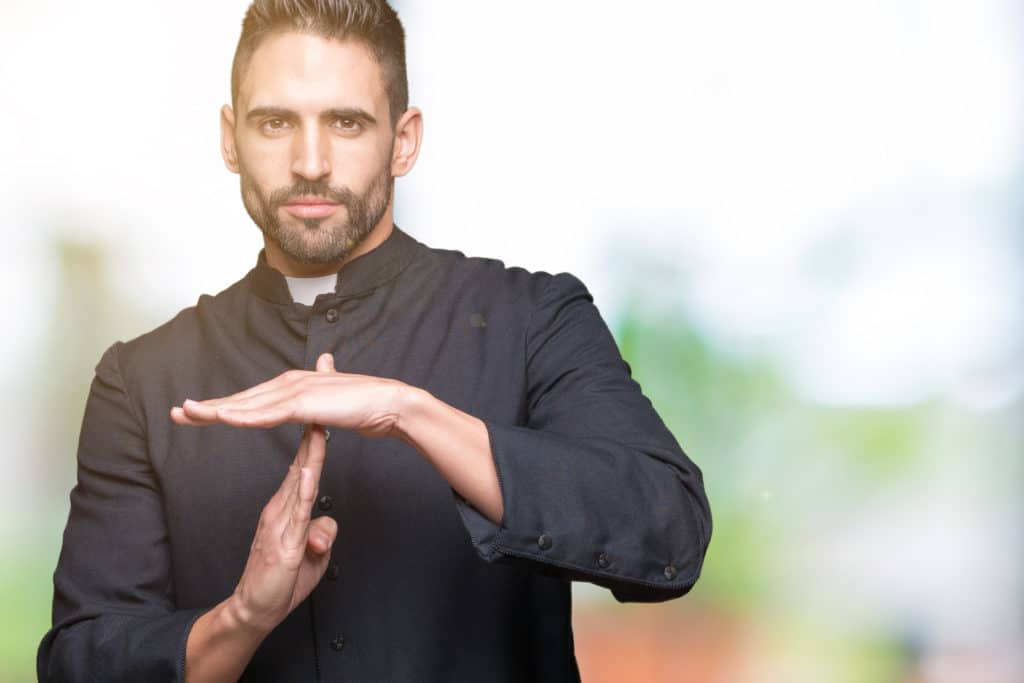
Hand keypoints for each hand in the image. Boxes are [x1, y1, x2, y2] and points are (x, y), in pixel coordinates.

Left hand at [170, 353, 407, 437]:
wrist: (389, 403)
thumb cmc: (364, 405)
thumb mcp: (334, 398)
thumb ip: (322, 386)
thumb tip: (324, 362)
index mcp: (293, 386)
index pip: (250, 399)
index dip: (222, 406)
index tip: (197, 414)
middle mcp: (289, 384)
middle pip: (241, 399)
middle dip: (207, 407)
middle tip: (177, 413)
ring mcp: (296, 392)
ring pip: (248, 405)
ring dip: (216, 410)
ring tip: (188, 413)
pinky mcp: (305, 403)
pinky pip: (270, 413)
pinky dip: (246, 416)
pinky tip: (226, 419)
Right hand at [221, 353, 337, 634]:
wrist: (253, 611)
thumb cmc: (280, 583)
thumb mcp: (308, 555)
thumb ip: (318, 535)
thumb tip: (325, 526)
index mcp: (286, 505)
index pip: (304, 464)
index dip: (315, 437)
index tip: (324, 409)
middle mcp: (281, 506)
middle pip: (299, 462)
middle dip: (309, 430)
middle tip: (318, 403)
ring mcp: (280, 522)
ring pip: (297, 481)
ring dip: (306, 452)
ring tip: (317, 423)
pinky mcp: (282, 542)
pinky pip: (294, 512)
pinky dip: (301, 488)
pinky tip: (308, 469)